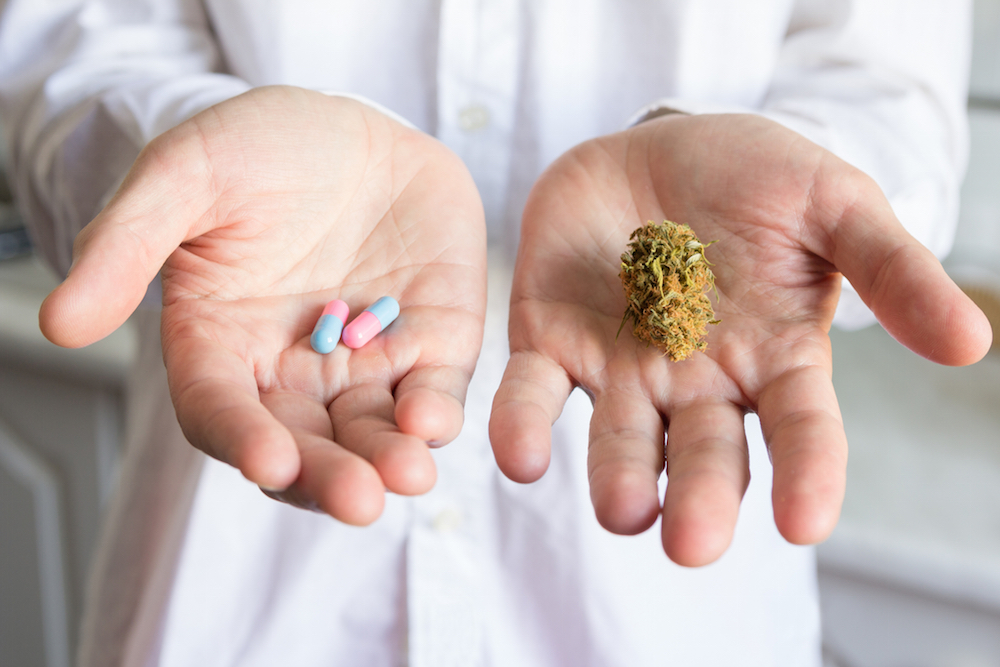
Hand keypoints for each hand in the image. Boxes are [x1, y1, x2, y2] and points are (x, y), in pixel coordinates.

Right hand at [40, 86, 486, 523]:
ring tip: (407, 474)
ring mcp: (367, 363)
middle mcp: (294, 372)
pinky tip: (435, 419)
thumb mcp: (182, 178)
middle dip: (329, 476)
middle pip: (305, 444)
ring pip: (375, 432)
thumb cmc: (257, 150)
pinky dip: (437, 410)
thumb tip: (60, 323)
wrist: (351, 128)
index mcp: (222, 346)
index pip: (222, 411)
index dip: (241, 438)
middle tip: (356, 499)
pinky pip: (435, 388)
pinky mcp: (431, 342)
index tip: (267, 460)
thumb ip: (125, 245)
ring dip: (390, 459)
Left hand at [490, 113, 990, 565]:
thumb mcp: (833, 204)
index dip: (809, 477)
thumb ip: (890, 268)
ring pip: (621, 441)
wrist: (658, 148)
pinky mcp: (552, 343)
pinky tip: (521, 456)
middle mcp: (698, 384)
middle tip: (691, 543)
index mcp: (772, 361)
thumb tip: (971, 343)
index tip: (808, 523)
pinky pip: (534, 394)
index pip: (801, 432)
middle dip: (701, 500)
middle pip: (705, 456)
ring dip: (619, 479)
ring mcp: (622, 370)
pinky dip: (523, 426)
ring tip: (623, 509)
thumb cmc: (755, 179)